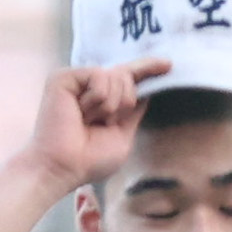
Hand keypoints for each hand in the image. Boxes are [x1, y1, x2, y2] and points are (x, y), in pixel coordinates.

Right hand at [23, 58, 172, 188]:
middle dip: (123, 104)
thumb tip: (146, 89)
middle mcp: (89, 86)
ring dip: (109, 107)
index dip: (148, 68)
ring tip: (86, 121)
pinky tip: (80, 113)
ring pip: (117, 76)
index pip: (129, 78)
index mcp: (103, 100)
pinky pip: (100, 76)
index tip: (169, 64)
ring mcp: (76, 80)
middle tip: (100, 123)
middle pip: (128, 76)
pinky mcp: (64, 77)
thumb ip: (134, 111)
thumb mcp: (123, 135)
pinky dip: (98, 99)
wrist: (63, 167)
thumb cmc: (89, 159)